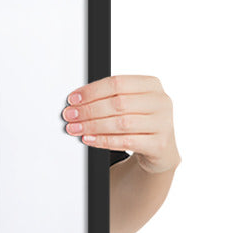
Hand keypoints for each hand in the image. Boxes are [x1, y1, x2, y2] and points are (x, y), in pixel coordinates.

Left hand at [62, 75, 179, 173]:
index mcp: (152, 85)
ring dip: (93, 126)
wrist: (160, 149)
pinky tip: (89, 139)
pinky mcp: (158, 144)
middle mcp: (160, 101)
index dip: (92, 91)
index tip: (73, 99)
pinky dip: (103, 140)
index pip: (117, 83)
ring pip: (121, 123)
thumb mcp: (130, 105)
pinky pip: (126, 142)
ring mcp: (162, 123)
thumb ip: (109, 98)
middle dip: (89, 110)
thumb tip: (77, 102)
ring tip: (75, 128)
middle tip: (70, 115)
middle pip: (118, 103)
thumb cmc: (140, 123)